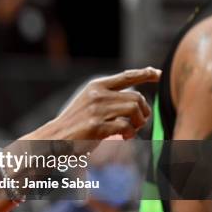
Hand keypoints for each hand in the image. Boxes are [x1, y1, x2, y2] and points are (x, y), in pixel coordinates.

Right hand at [37, 67, 160, 140]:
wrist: (53, 138)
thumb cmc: (75, 124)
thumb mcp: (90, 103)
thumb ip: (109, 98)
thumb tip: (136, 98)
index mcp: (96, 86)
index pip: (126, 76)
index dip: (145, 74)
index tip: (157, 74)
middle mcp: (97, 94)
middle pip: (136, 98)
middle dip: (143, 112)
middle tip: (138, 123)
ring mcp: (96, 109)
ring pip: (134, 110)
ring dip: (138, 123)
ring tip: (131, 131)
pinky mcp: (96, 125)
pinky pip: (126, 126)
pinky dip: (130, 133)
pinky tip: (124, 137)